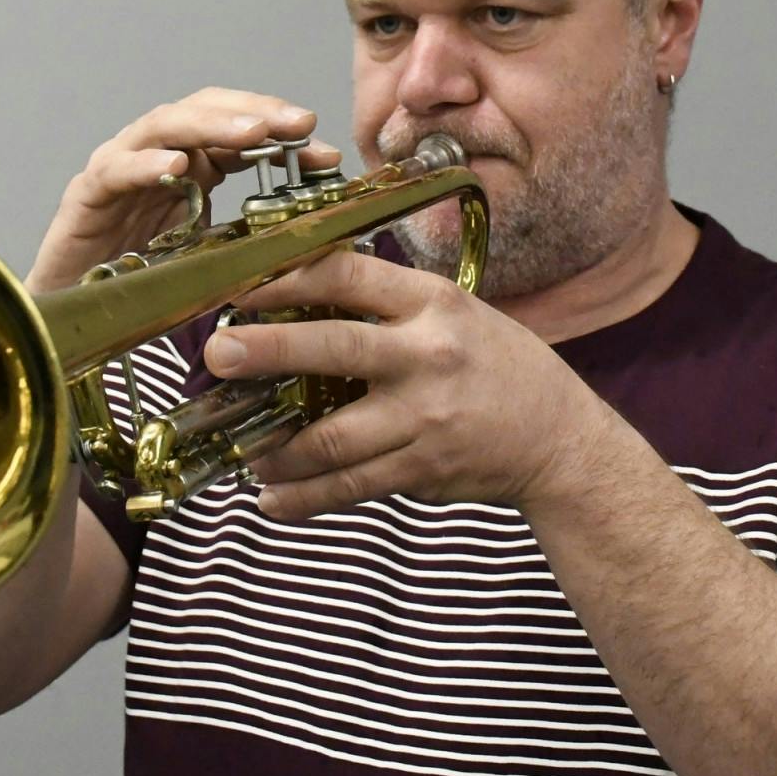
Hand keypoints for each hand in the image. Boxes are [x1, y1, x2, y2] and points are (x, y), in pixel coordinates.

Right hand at [24, 88, 337, 292]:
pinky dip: (144, 165)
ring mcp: (118, 170)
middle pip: (204, 112)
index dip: (280, 130)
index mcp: (192, 166)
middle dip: (254, 113)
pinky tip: (175, 169)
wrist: (77, 316)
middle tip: (297, 123)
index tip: (324, 147)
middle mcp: (155, 156)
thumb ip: (252, 231)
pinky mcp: (85, 197)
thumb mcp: (213, 255)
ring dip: (209, 126)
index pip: (237, 128)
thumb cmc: (144, 284)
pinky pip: (114, 171)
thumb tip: (314, 222)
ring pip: (162, 127)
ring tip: (251, 134)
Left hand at [202, 249, 619, 518]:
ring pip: (330, 436)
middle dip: (266, 351)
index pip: (348, 275)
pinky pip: (349, 486)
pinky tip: (272, 500)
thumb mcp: (456, 312)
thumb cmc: (497, 365)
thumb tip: (298, 298)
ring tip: (243, 452)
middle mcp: (427, 354)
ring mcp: (425, 416)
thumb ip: (389, 305)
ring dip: (275, 447)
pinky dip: (303, 497)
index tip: (241, 286)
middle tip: (217, 354)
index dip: (287, 278)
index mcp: (433, 302)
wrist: (559, 439)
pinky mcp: (422, 469)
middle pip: (333, 348)